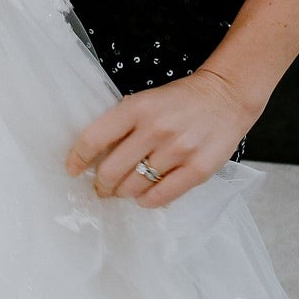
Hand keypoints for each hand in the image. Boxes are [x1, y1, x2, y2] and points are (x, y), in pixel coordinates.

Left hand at [65, 66, 259, 207]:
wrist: (225, 97)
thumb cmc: (179, 100)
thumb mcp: (144, 101)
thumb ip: (121, 125)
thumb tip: (93, 157)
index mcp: (137, 108)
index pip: (94, 138)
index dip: (78, 158)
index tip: (72, 169)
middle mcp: (156, 129)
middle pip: (112, 170)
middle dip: (101, 184)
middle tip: (101, 187)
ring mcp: (178, 150)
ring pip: (135, 186)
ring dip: (123, 193)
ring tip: (123, 190)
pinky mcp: (198, 169)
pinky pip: (161, 197)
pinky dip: (146, 201)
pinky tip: (144, 196)